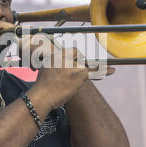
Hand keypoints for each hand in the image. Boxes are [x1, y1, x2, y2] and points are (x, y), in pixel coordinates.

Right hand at [0, 20, 114, 108]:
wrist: (42, 96)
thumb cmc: (39, 87)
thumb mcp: (40, 70)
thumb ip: (44, 63)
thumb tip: (33, 57)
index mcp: (54, 54)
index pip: (68, 51)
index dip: (72, 56)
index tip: (74, 58)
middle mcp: (64, 56)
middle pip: (76, 54)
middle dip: (79, 61)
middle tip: (76, 70)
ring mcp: (72, 64)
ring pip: (85, 62)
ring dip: (92, 66)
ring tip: (103, 67)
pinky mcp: (79, 74)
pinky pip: (94, 70)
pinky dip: (103, 71)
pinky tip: (112, 70)